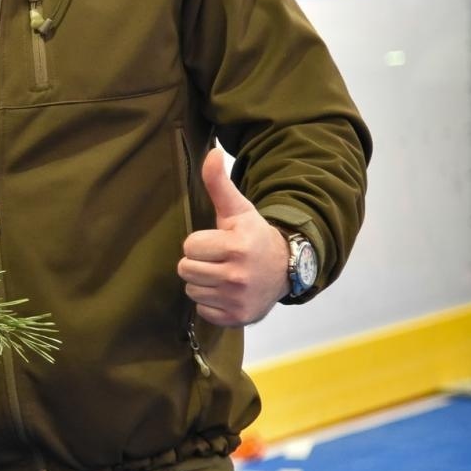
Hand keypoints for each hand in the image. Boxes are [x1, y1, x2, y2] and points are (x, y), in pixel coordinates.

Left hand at [178, 149, 288, 325]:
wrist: (285, 269)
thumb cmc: (253, 236)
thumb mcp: (238, 209)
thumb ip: (219, 183)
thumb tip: (211, 152)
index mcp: (236, 246)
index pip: (189, 246)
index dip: (200, 243)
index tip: (217, 242)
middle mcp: (238, 275)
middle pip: (185, 269)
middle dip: (198, 263)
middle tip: (217, 259)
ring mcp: (238, 299)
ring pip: (192, 291)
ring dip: (203, 283)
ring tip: (223, 274)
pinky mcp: (237, 318)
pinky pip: (203, 311)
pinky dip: (211, 303)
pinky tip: (227, 292)